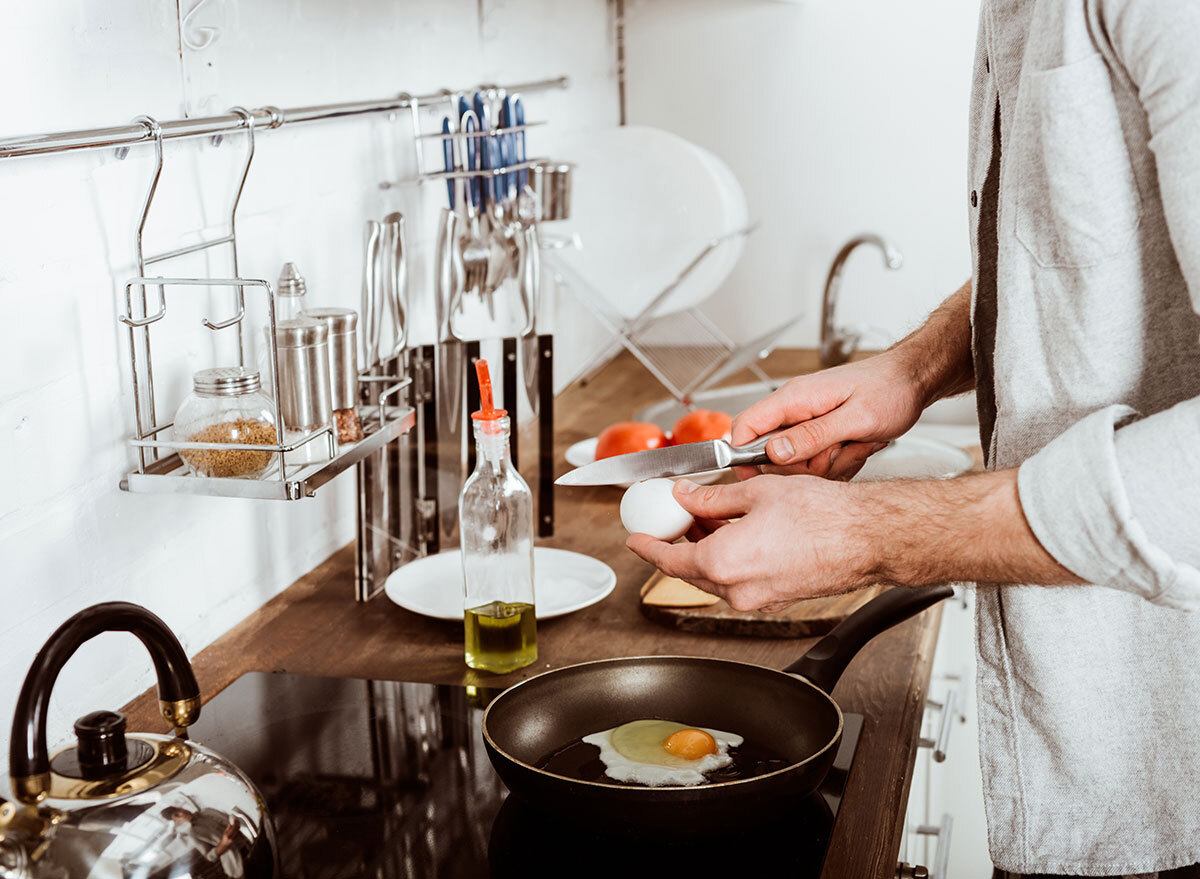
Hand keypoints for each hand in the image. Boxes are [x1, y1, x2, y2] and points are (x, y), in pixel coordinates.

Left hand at [626, 476, 878, 611]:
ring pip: (714, 578)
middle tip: (673, 521)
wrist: (866, 538)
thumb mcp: (756, 493)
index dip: (648, 546)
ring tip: (706, 520)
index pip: (668, 559)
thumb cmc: (823, 516)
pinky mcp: (776, 599)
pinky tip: (734, 535)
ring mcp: (757, 599)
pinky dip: (728, 561)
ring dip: (704, 552)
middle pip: (689, 571)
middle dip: (677, 545)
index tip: (636, 539)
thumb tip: (686, 496)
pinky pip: (738, 583)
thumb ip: (711, 499)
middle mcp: (736, 590)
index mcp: (723, 563)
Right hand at [731, 350, 926, 480]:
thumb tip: (775, 451)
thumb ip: (813, 435)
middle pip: (771, 454)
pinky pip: (815, 461)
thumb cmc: (891, 390)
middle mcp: (796, 408)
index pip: (745, 427)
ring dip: (826, 464)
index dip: (743, 456)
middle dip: (803, 466)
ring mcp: (807, 421)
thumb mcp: (856, 418)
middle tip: (836, 453)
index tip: (759, 477)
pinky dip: (837, 462)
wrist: (913, 380)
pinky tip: (855, 447)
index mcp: (795, 398)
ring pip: (796, 462)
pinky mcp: (819, 432)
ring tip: (853, 445)